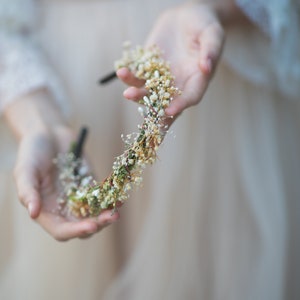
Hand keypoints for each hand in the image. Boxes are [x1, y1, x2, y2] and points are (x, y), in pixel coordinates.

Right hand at [5, 90, 118, 240]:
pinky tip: (120, 196)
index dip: (76, 231)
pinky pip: (103, 197)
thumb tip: (33, 213)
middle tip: (112, 216)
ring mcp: (79, 197)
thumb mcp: (25, 170)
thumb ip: (28, 191)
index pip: (62, 230)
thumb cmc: (32, 152)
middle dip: (98, 224)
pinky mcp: (90, 186)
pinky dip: (111, 198)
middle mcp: (64, 208)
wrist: (49, 135)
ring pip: (95, 214)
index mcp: (46, 210)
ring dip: (108, 213)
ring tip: (119, 206)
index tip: (91, 226)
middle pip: (82, 225)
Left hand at [117, 2, 224, 119]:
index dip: (180, 105)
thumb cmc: (203, 25)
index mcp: (197, 80)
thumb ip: (211, 50)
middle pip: (167, 104)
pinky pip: (138, 76)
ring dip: (138, 96)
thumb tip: (206, 67)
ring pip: (149, 92)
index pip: (191, 97)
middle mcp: (179, 84)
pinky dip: (129, 77)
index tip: (169, 111)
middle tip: (146, 123)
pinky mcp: (148, 69)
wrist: (185, 17)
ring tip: (128, 94)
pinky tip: (121, 72)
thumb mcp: (212, 34)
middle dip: (156, 115)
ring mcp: (162, 78)